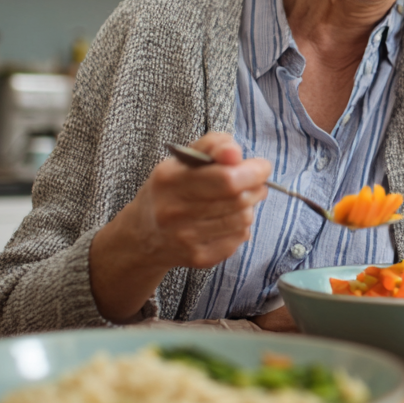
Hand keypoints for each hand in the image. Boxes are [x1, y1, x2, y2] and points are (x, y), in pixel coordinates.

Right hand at [90, 133, 270, 321]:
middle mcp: (175, 212)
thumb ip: (213, 145)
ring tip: (241, 200)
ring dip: (250, 206)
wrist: (142, 235)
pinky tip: (228, 220)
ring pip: (243, 220)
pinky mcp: (199, 257)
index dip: (253, 171)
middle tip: (255, 182)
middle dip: (256, 187)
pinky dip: (241, 227)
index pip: (226, 178)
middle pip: (239, 200)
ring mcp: (186, 238)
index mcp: (170, 180)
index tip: (261, 166)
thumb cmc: (170, 189)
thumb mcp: (183, 159)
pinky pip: (238, 239)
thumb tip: (235, 152)